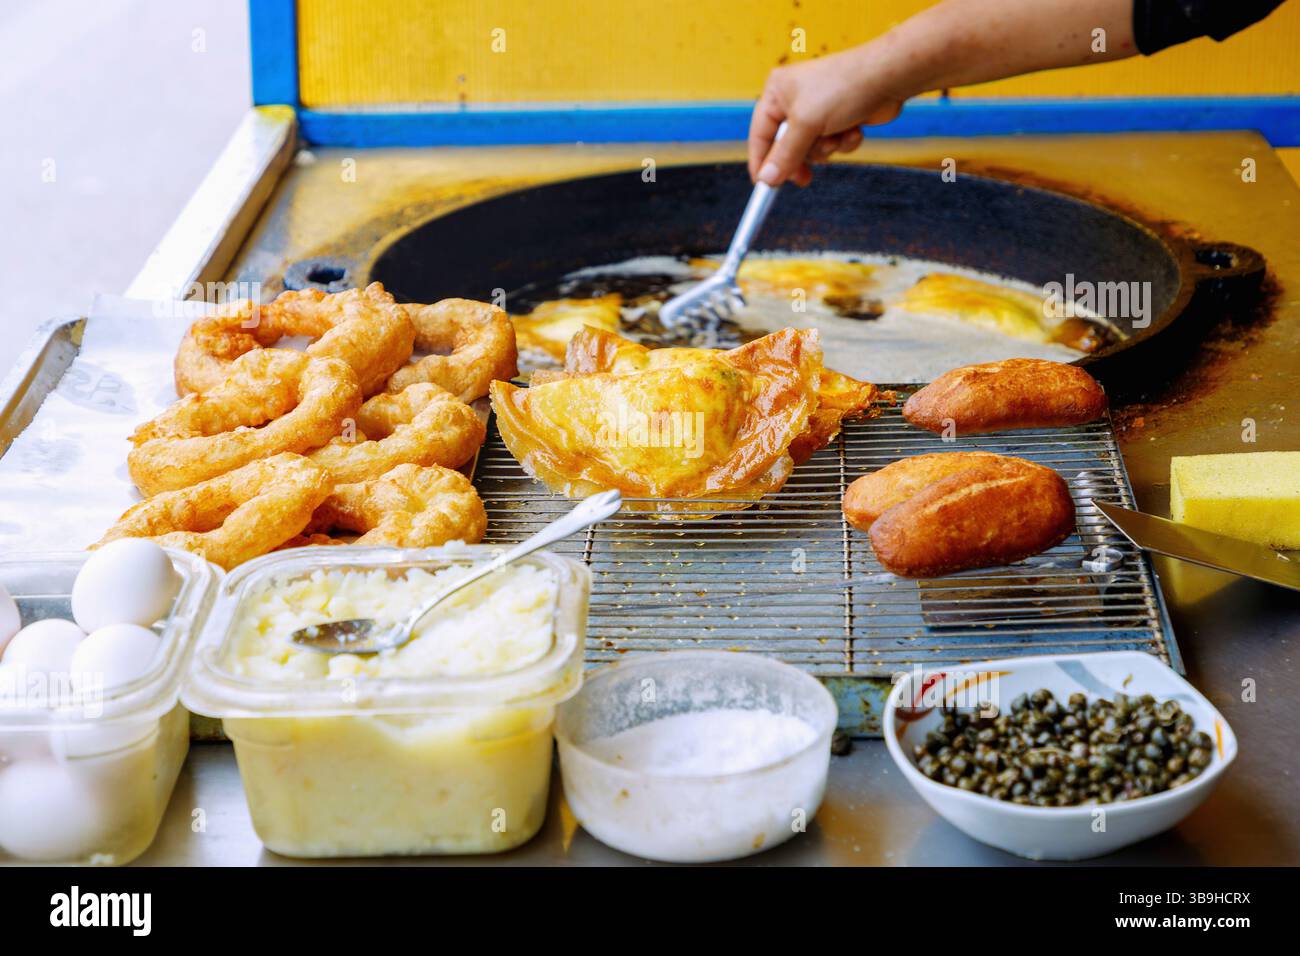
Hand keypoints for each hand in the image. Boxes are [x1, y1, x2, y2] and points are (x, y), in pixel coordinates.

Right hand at [748, 47, 906, 187]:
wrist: (889, 77)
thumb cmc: (844, 87)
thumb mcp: (806, 124)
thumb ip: (785, 155)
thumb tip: (766, 179)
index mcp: (777, 92)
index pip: (759, 134)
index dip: (761, 161)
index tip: (763, 186)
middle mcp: (794, 100)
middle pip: (785, 147)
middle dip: (802, 156)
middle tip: (804, 178)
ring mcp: (817, 111)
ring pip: (811, 149)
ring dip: (826, 148)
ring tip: (837, 135)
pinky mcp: (838, 120)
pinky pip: (832, 145)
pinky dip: (843, 142)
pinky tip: (853, 129)